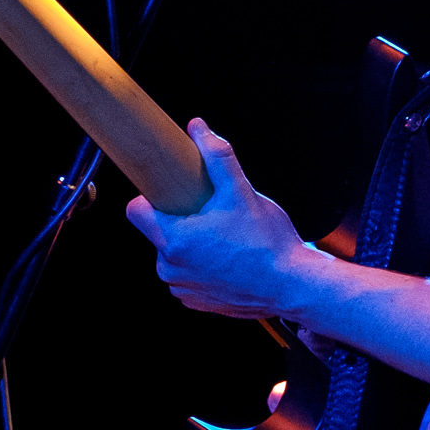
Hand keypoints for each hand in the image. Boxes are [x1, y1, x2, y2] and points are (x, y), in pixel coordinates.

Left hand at [123, 119, 310, 318]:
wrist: (292, 286)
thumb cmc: (268, 243)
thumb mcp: (241, 192)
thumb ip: (217, 156)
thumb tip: (198, 127)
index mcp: (173, 240)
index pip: (136, 212)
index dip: (151, 198)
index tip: (170, 193)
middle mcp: (170, 268)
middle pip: (158, 232)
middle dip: (178, 220)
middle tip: (210, 215)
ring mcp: (181, 288)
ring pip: (173, 255)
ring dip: (190, 246)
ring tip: (223, 239)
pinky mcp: (195, 302)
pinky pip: (187, 277)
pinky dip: (201, 268)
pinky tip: (226, 261)